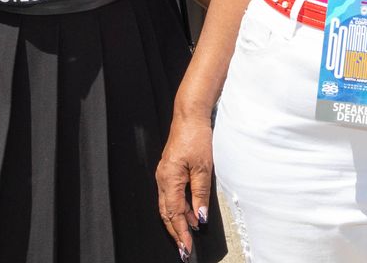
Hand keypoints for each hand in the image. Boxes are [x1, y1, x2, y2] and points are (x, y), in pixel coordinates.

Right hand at [156, 108, 213, 258]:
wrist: (189, 117)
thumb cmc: (196, 137)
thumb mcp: (203, 167)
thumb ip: (201, 194)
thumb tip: (200, 217)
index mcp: (169, 179)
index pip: (175, 214)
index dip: (181, 232)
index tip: (187, 248)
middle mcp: (162, 179)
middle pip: (166, 213)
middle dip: (175, 232)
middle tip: (184, 249)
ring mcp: (163, 175)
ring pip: (167, 205)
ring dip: (177, 221)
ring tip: (189, 234)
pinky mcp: (168, 171)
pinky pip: (171, 195)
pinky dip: (179, 207)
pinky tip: (189, 213)